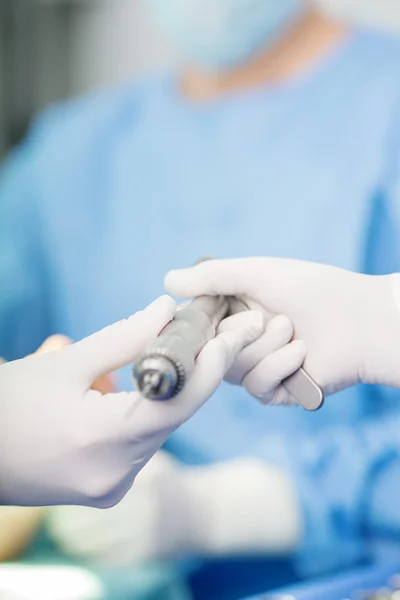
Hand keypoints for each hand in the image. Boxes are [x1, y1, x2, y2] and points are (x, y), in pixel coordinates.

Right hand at [0, 296, 262, 506]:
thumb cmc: (11, 404)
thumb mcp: (68, 362)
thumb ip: (126, 337)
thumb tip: (168, 310)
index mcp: (102, 439)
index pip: (180, 400)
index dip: (212, 364)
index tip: (234, 334)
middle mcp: (115, 474)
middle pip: (172, 413)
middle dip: (185, 373)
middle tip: (194, 335)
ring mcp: (112, 489)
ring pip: (159, 429)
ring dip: (159, 395)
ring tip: (128, 370)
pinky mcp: (108, 492)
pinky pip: (141, 446)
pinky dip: (140, 417)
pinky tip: (117, 397)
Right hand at [165, 258, 399, 402]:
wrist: (359, 319)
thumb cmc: (312, 289)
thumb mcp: (256, 273)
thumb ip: (211, 277)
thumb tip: (167, 279)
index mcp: (233, 312)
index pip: (195, 324)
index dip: (194, 323)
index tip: (199, 317)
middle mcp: (240, 340)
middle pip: (208, 349)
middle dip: (239, 332)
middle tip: (268, 317)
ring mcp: (256, 366)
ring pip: (231, 368)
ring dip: (265, 345)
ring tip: (292, 329)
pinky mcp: (274, 390)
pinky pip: (256, 385)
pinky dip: (280, 364)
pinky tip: (302, 352)